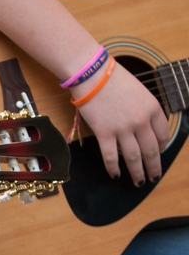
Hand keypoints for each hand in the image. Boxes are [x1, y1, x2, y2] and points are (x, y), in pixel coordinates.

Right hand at [72, 63, 168, 184]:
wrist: (91, 74)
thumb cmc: (112, 77)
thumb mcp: (138, 91)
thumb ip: (143, 109)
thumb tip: (139, 128)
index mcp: (153, 108)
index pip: (163, 134)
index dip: (162, 146)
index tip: (158, 152)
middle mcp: (141, 121)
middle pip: (152, 150)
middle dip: (154, 166)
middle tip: (154, 176)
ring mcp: (123, 128)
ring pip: (134, 157)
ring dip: (137, 172)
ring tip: (139, 181)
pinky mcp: (104, 133)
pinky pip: (111, 156)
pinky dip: (113, 167)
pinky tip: (115, 174)